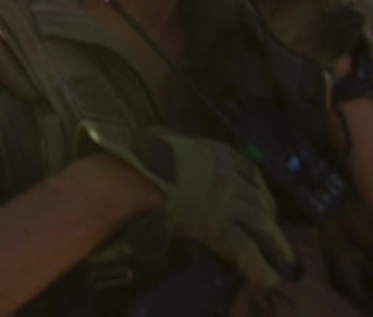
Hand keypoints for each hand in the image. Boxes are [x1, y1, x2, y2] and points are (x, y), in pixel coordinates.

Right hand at [84, 122, 290, 286]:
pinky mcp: (217, 227)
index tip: (264, 200)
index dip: (261, 189)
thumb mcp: (166, 141)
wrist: (134, 176)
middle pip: (261, 199)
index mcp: (218, 154)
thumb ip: (179, 148)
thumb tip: (169, 147)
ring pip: (261, 223)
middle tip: (276, 232)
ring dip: (276, 242)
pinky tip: (267, 277)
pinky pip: (244, 248)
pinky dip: (258, 265)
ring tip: (283, 257)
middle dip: (272, 217)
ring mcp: (226, 203)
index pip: (250, 172)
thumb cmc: (142, 155)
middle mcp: (229, 178)